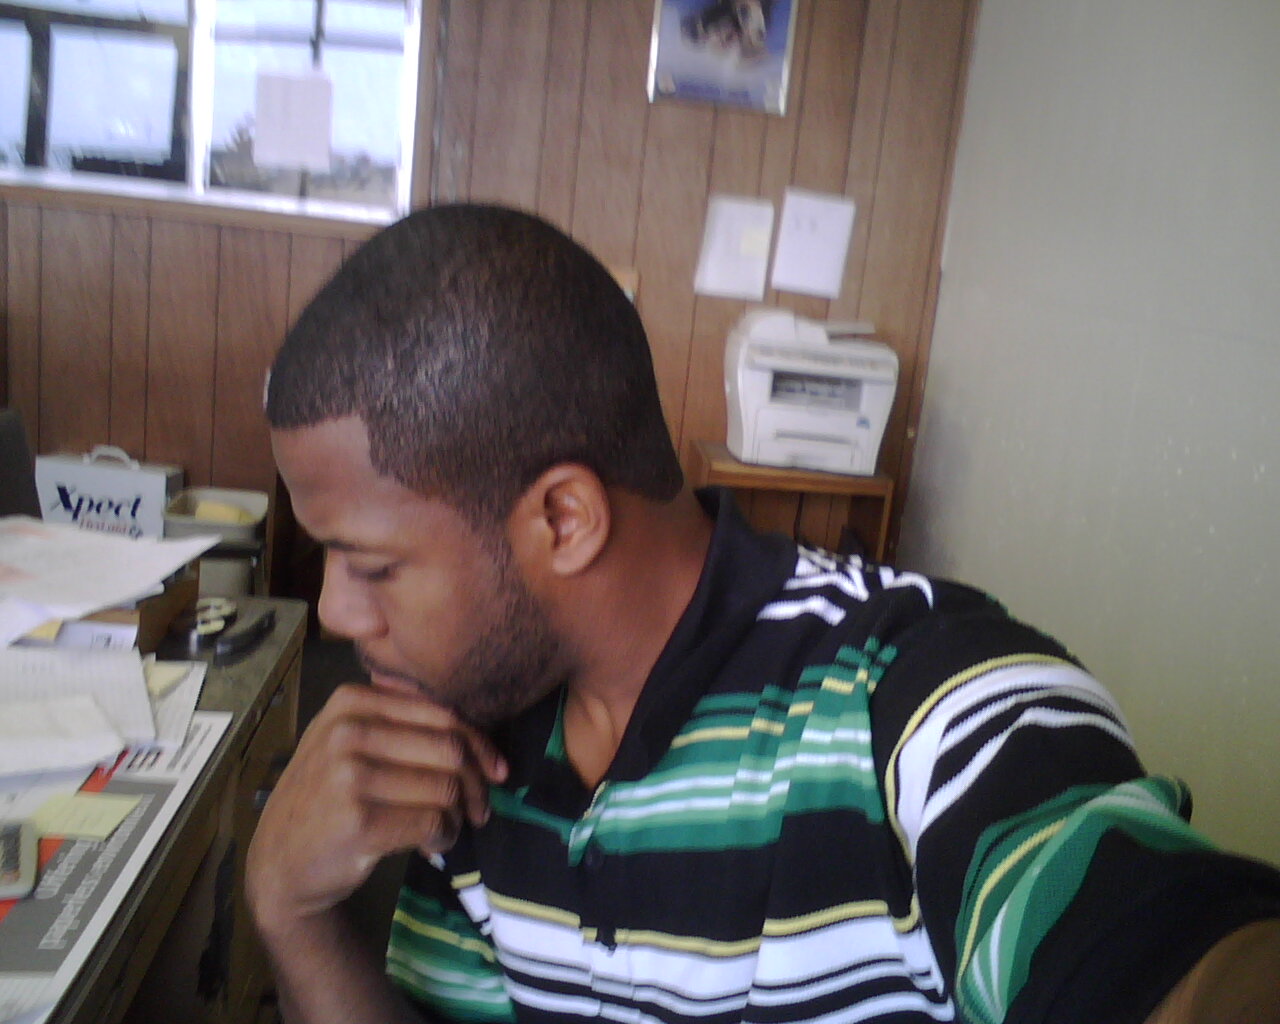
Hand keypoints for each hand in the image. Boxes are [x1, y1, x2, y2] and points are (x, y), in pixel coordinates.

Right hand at [246, 682, 507, 933]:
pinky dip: (444, 837)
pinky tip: (431, 846)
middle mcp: (348, 731)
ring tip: (446, 828)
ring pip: (446, 787)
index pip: (442, 714)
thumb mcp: (348, 741)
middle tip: (479, 809)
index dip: (480, 744)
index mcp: (352, 701)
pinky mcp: (358, 820)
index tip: (496, 771)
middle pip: (450, 749)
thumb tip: (480, 735)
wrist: (280, 860)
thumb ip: (401, 722)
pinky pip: (433, 822)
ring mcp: (350, 775)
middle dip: (478, 783)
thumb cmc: (327, 796)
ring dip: (459, 816)